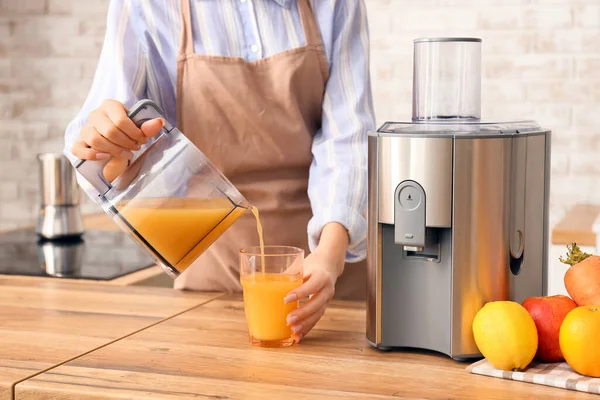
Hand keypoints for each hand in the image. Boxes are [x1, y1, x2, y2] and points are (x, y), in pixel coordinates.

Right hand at [71, 99, 163, 180]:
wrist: (113, 142)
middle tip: (136, 148)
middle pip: (110, 131)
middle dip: (126, 143)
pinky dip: (92, 155)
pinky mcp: (79, 142)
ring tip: (127, 154)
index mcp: (110, 106)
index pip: (121, 120)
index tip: (143, 140)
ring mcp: (85, 128)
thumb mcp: (137, 129)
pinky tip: (106, 157)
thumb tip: (160, 122)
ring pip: (96, 140)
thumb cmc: (126, 132)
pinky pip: (79, 149)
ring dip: (114, 150)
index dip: (135, 133)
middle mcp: (95, 115)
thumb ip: (147, 127)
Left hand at [283, 222, 348, 341]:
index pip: (313, 285)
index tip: (286, 299)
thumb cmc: (310, 265)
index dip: (301, 293)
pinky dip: (307, 328)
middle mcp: (327, 289)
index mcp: (321, 275)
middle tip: (288, 320)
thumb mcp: (300, 265)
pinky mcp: (324, 307)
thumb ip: (287, 275)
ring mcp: (327, 300)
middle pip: (317, 303)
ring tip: (293, 331)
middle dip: (303, 313)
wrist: (329, 266)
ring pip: (318, 314)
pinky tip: (298, 336)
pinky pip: (316, 319)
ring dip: (305, 324)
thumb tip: (263, 283)